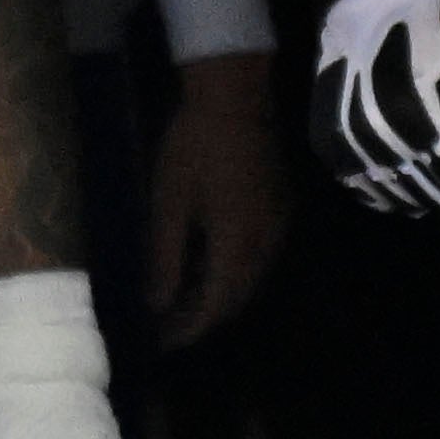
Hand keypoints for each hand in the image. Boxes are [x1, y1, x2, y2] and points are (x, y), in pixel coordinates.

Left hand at [148, 51, 287, 338]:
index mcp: (238, 244)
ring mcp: (279, 225)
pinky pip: (259, 256)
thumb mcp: (169, 204)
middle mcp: (267, 243)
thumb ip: (165, 258)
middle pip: (239, 297)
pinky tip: (209, 267)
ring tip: (183, 303)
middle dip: (205, 317)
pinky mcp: (281, 208)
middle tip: (169, 327)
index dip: (190, 329)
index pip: (217, 305)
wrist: (234, 95)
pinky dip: (233, 272)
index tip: (164, 343)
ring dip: (220, 295)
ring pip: (251, 278)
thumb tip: (158, 305)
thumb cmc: (192, 147)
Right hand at [305, 0, 439, 216]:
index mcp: (414, 104)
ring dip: (416, 196)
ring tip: (436, 192)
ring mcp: (344, 132)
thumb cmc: (436, 17)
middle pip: (422, 184)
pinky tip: (398, 189)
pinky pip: (353, 182)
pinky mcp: (324, 134)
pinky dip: (378, 192)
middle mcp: (373, 125)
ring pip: (387, 189)